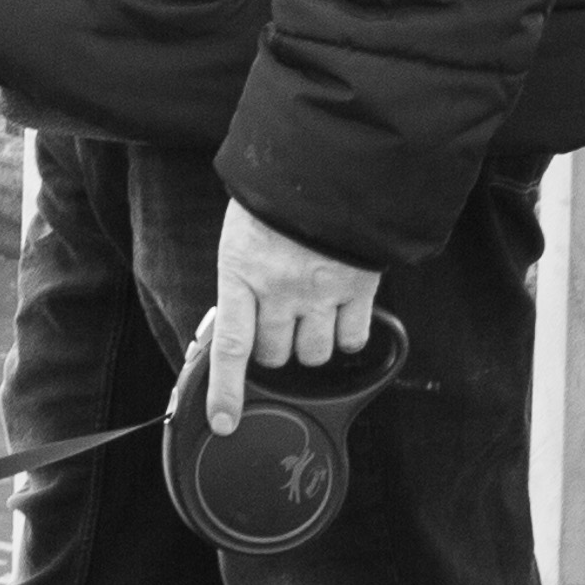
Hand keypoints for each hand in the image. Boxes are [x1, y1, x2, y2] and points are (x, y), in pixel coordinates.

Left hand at [203, 203, 381, 433]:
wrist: (326, 163)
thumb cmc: (275, 197)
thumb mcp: (240, 237)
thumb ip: (240, 282)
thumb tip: (231, 330)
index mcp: (242, 272)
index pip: (230, 345)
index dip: (225, 390)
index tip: (225, 422)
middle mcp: (281, 289)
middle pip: (275, 355)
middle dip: (273, 349)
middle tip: (276, 324)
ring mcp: (322, 292)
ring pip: (313, 354)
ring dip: (308, 345)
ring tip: (308, 317)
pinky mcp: (359, 289)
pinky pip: (352, 339)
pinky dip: (345, 337)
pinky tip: (340, 316)